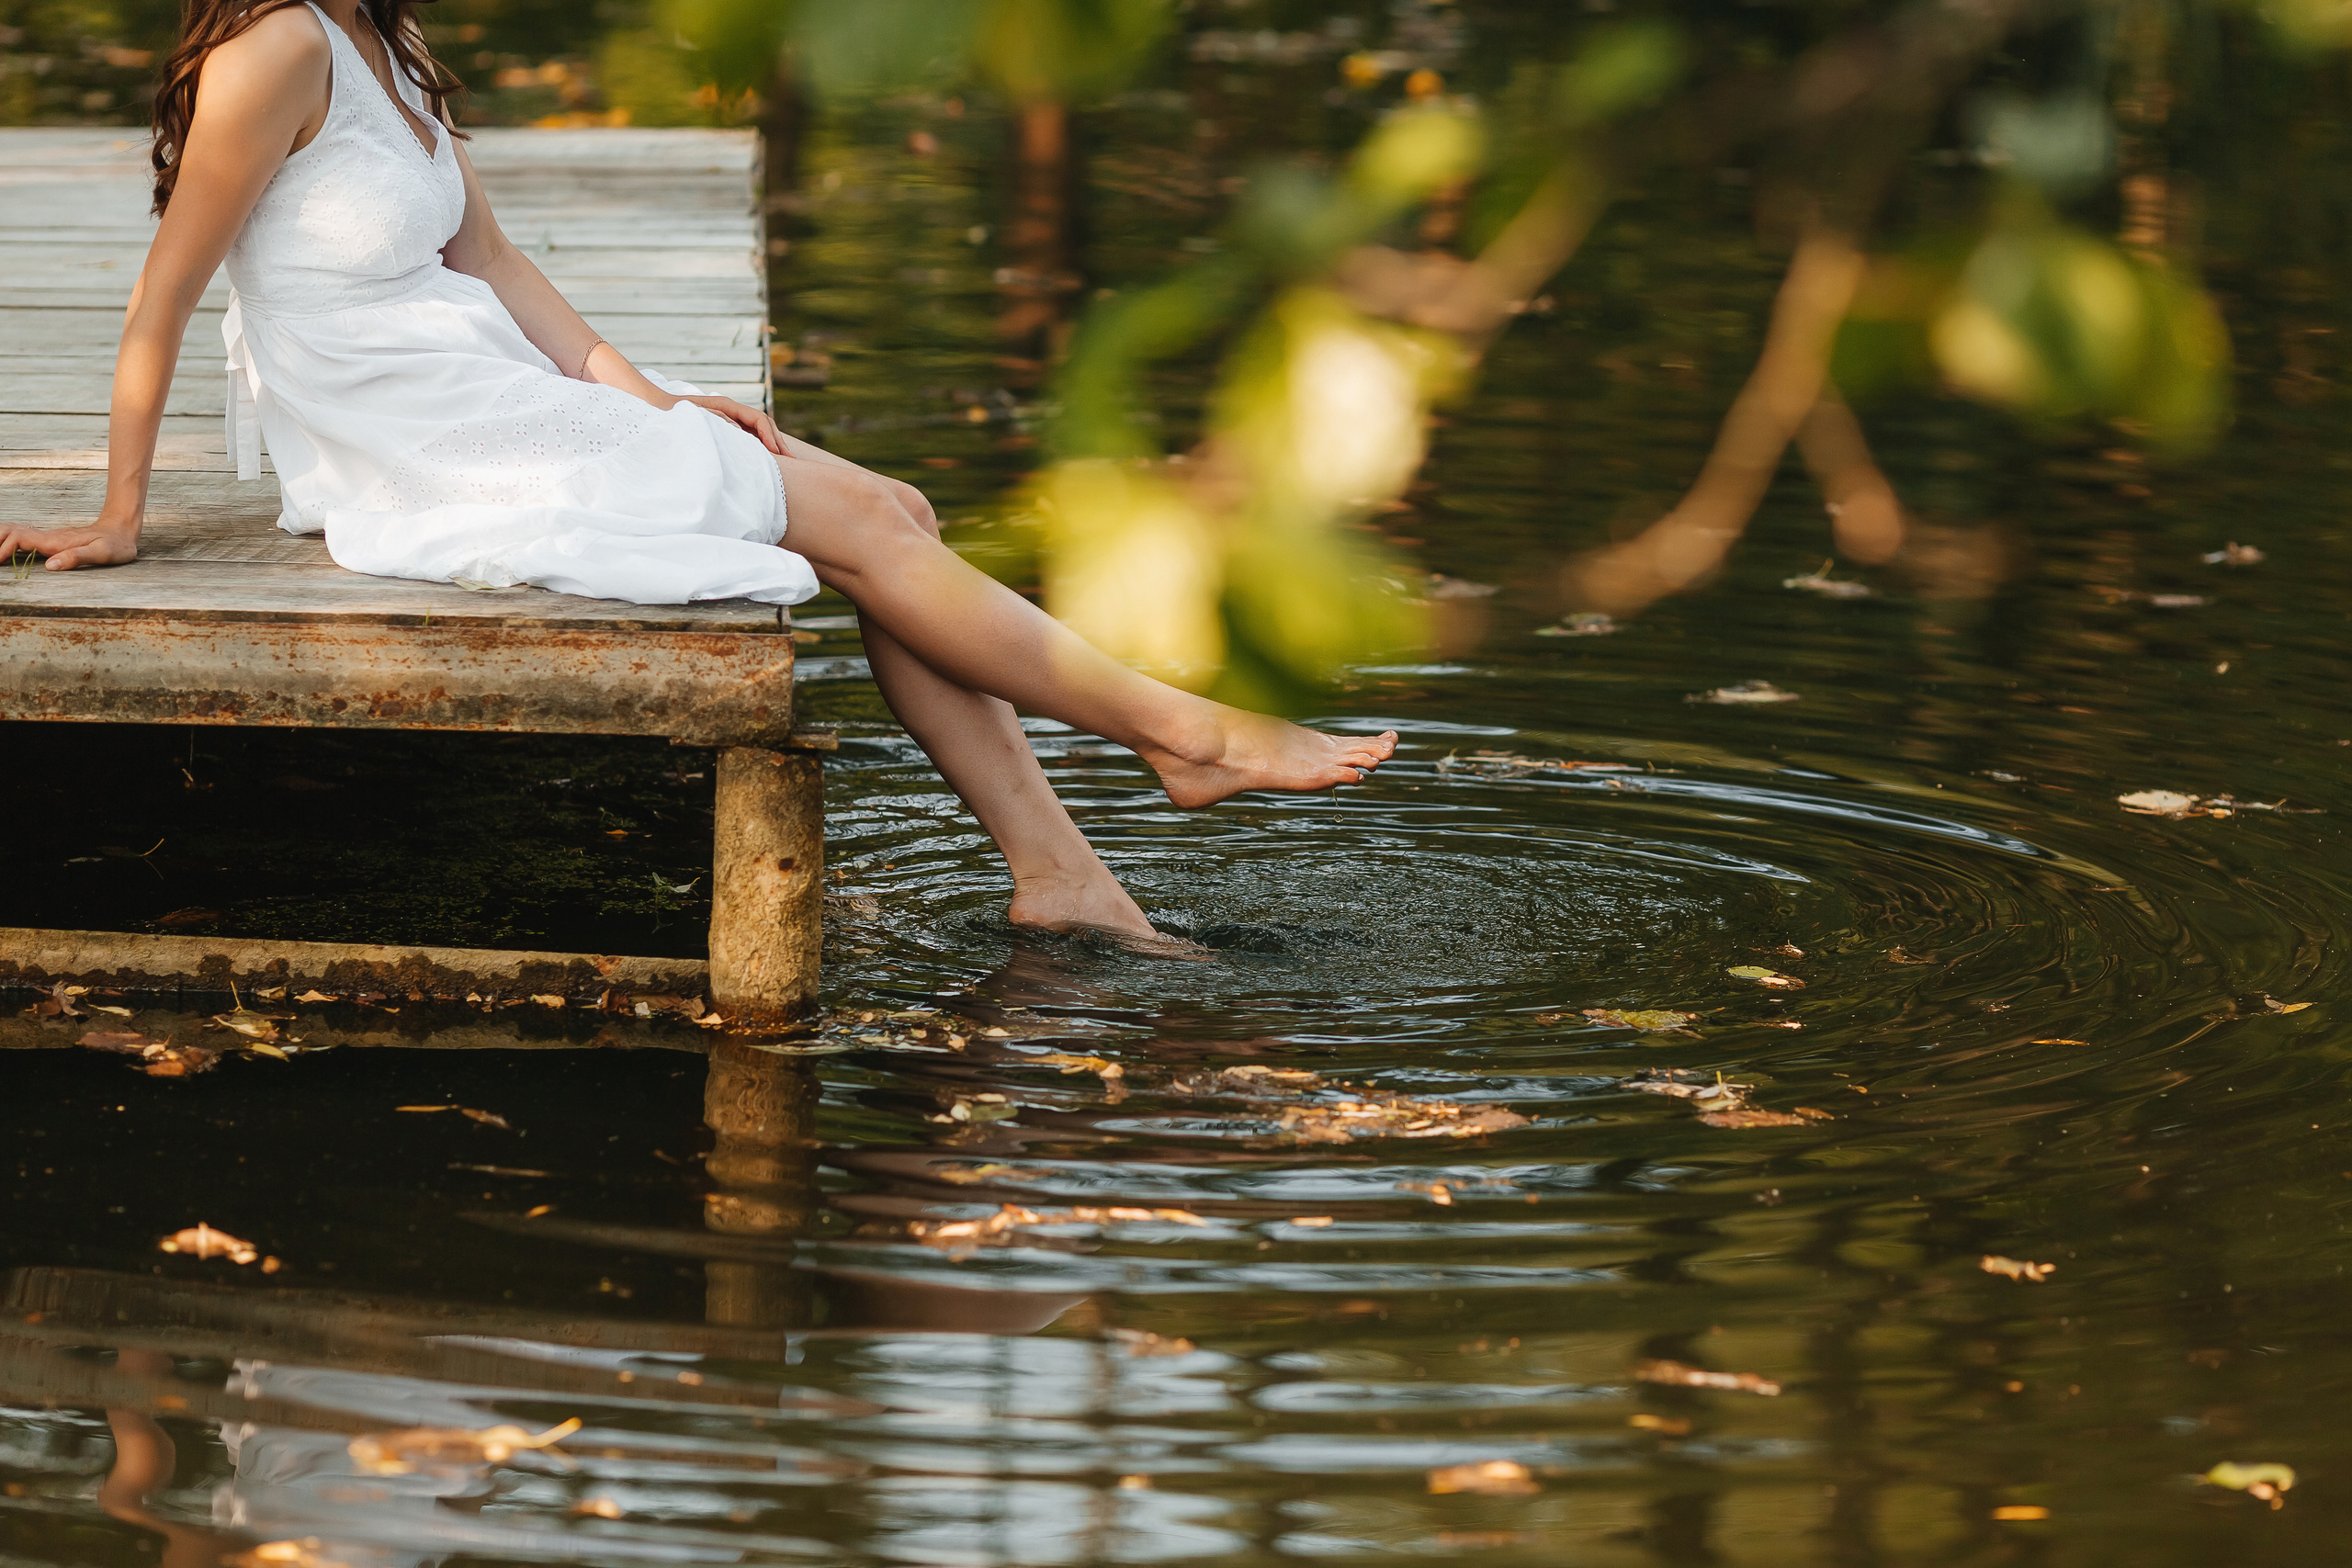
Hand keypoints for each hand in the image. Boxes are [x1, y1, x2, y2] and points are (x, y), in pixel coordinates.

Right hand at [0, 520, 139, 571]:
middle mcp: (47, 538)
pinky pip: (23, 537)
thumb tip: (50, 566)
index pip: (17, 539)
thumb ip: (77, 557)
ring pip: (13, 532)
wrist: (122, 529)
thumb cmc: (116, 544)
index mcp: (54, 542)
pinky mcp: (52, 541)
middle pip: (9, 531)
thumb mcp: (103, 553)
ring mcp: (48, 538)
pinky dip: (8, 541)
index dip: (2, 548)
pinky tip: (4, 549)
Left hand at [677, 394, 786, 454]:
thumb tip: (740, 432)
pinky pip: (751, 437)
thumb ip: (718, 420)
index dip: (770, 436)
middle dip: (779, 442)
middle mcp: (733, 411)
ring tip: (787, 462)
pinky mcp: (728, 429)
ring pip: (760, 431)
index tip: (776, 453)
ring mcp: (732, 419)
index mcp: (727, 405)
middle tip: (792, 461)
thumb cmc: (674, 413)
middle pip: (764, 424)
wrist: (658, 408)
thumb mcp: (694, 417)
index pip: (758, 419)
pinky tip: (768, 460)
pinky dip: (762, 447)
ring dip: (774, 445)